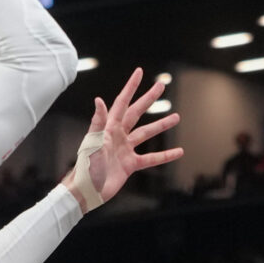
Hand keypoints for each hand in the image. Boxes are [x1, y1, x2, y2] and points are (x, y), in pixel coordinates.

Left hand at [66, 69, 183, 210]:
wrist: (86, 190)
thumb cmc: (85, 167)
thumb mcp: (92, 143)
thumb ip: (98, 122)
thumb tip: (99, 100)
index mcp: (108, 127)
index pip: (122, 102)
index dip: (131, 87)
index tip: (139, 72)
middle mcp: (118, 135)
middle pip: (137, 112)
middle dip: (149, 99)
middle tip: (161, 85)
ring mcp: (125, 149)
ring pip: (146, 134)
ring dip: (161, 125)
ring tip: (176, 117)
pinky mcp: (130, 165)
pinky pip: (151, 159)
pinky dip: (164, 156)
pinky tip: (178, 152)